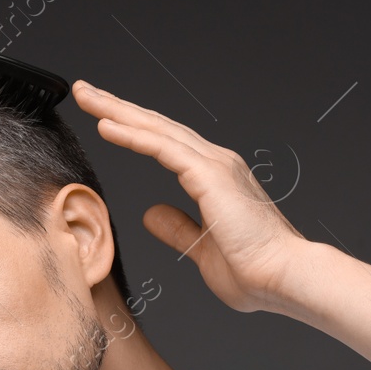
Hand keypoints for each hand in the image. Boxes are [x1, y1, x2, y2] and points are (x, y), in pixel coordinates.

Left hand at [71, 80, 309, 313]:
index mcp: (215, 178)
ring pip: (156, 129)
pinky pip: (162, 148)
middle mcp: (216, 163)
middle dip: (118, 107)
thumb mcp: (201, 248)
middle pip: (157, 126)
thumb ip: (177, 228)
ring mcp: (214, 165)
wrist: (284, 278)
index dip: (133, 128)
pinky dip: (133, 135)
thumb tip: (151, 213)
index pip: (164, 144)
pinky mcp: (209, 175)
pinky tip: (106, 125)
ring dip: (118, 110)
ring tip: (87, 96)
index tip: (103, 118)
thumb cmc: (255, 271)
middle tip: (86, 91)